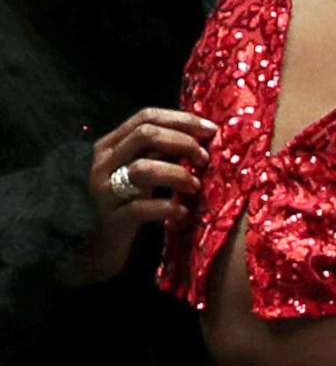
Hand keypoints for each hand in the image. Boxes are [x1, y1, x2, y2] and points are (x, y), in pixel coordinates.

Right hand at [64, 106, 215, 285]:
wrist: (94, 248)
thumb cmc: (125, 204)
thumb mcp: (138, 172)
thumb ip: (158, 152)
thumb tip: (201, 135)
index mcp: (109, 146)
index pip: (145, 117)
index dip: (182, 119)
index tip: (211, 130)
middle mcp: (102, 164)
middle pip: (146, 135)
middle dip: (183, 142)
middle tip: (204, 158)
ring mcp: (103, 192)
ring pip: (144, 169)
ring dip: (178, 174)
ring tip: (194, 186)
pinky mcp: (110, 220)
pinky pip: (143, 208)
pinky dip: (168, 208)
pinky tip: (183, 213)